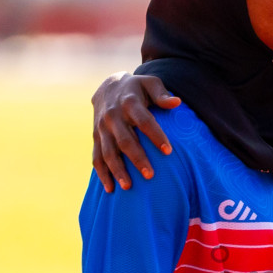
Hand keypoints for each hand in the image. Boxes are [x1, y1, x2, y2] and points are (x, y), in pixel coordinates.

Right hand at [92, 73, 180, 191]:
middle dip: (137, 158)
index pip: (144, 120)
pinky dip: (102, 174)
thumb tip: (177, 102)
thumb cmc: (137, 88)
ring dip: (117, 170)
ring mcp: (102, 128)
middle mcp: (113, 116)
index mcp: (129, 102)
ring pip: (108, 152)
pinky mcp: (95, 137)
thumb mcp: (150, 83)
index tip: (168, 151)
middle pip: (125, 140)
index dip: (156, 135)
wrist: (108, 86)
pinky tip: (110, 188)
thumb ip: (162, 94)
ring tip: (128, 187)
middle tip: (150, 175)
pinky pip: (97, 158)